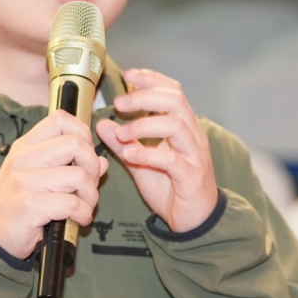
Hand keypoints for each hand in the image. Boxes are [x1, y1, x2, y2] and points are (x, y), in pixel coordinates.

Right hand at [0, 111, 104, 262]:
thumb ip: (68, 166)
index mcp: (25, 146)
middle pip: (75, 144)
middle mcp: (24, 158)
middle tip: (89, 186)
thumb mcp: (38, 178)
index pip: (60, 120)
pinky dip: (83, 213)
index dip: (83, 135)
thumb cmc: (17, 205)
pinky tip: (79, 219)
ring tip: (85, 206)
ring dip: (91, 196)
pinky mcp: (29, 205)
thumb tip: (101, 162)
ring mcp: (25, 181)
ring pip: (78, 176)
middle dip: (92, 167)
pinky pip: (72, 203)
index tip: (85, 157)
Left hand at [96, 71, 218, 232]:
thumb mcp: (141, 163)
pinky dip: (148, 154)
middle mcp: (193, 136)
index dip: (152, 79)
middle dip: (144, 97)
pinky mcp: (191, 177)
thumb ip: (124, 143)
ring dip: (144, 124)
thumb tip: (102, 124)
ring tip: (122, 133)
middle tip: (119, 104)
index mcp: (184, 127)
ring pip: (175, 124)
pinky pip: (171, 159)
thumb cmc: (172, 189)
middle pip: (175, 101)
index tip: (128, 75)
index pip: (173, 91)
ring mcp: (194, 155)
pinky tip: (130, 155)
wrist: (193, 222)